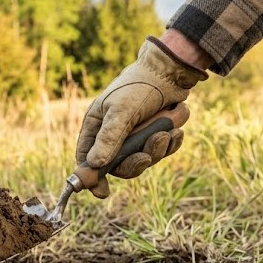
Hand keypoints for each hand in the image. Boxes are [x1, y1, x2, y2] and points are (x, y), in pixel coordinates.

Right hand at [75, 35, 208, 197]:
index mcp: (96, 126)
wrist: (170, 71)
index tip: (102, 192)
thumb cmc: (139, 85)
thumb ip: (109, 138)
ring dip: (156, 150)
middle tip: (146, 157)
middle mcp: (112, 134)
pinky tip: (176, 131)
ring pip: (141, 160)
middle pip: (117, 166)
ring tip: (166, 132)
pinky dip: (169, 145)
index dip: (92, 177)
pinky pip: (160, 152)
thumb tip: (95, 164)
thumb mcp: (121, 110)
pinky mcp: (154, 135)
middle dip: (134, 163)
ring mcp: (134, 136)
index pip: (86, 159)